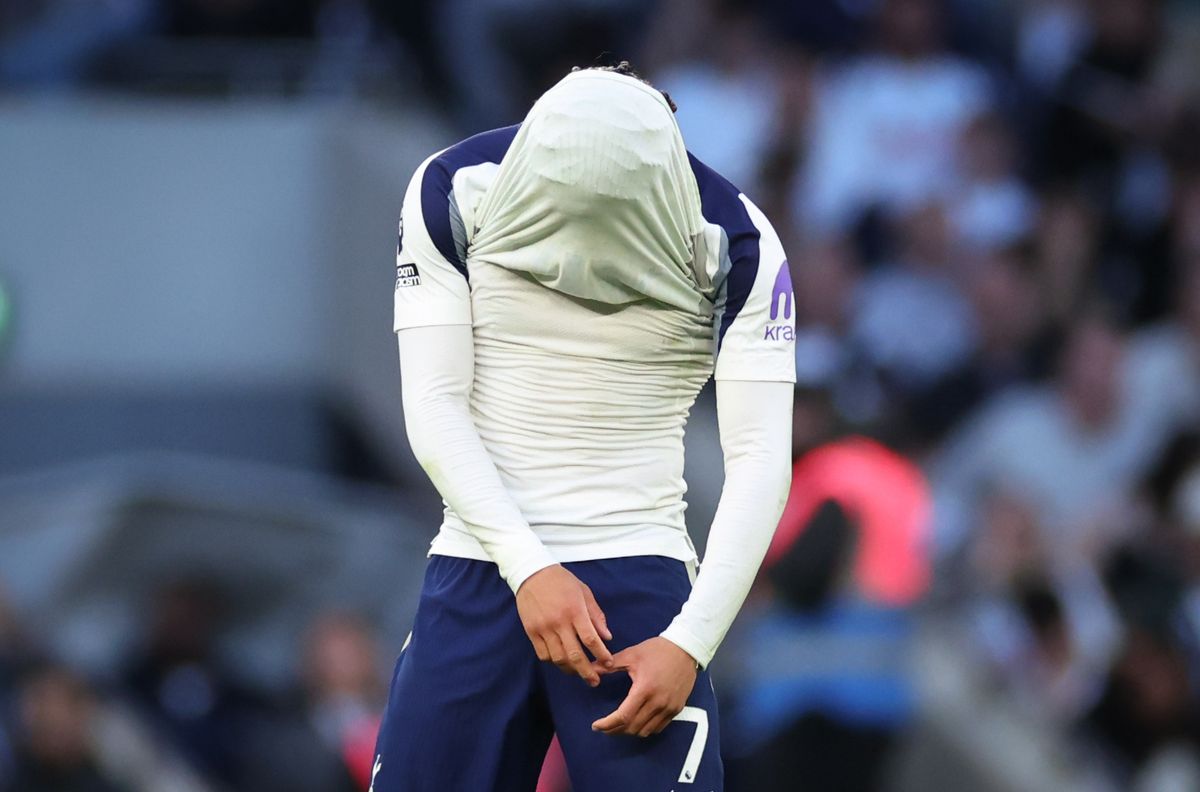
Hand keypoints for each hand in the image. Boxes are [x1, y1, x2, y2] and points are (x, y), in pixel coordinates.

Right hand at [516, 565, 612, 685]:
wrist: (532, 573)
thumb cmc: (562, 581)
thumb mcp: (584, 592)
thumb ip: (596, 616)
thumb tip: (607, 637)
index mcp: (575, 611)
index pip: (591, 640)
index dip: (601, 655)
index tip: (608, 663)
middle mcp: (559, 622)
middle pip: (575, 655)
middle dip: (587, 672)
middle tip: (595, 681)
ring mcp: (543, 628)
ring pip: (558, 658)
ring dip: (571, 669)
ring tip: (579, 672)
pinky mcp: (531, 631)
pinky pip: (543, 654)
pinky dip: (554, 661)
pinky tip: (562, 660)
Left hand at [591, 637, 697, 736]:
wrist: (686, 648)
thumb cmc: (657, 650)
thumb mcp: (631, 655)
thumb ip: (609, 665)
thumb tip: (590, 668)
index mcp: (644, 689)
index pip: (623, 717)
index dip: (607, 724)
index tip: (596, 726)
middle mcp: (658, 703)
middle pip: (632, 728)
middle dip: (615, 730)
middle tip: (604, 726)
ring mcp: (669, 708)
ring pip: (645, 731)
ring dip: (629, 731)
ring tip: (619, 725)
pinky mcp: (677, 709)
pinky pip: (658, 728)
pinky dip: (645, 729)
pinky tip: (637, 721)